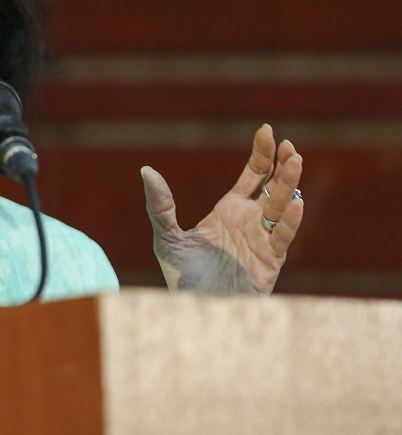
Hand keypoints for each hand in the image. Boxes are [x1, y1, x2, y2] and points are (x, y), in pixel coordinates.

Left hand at [142, 123, 303, 293]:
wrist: (193, 310)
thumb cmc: (182, 275)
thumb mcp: (167, 236)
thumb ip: (159, 205)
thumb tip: (146, 170)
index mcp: (230, 210)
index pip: (253, 175)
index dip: (262, 154)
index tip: (267, 130)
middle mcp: (251, 221)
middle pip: (273, 187)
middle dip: (282, 166)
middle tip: (288, 146)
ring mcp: (263, 241)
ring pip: (282, 207)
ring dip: (289, 186)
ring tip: (295, 162)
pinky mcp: (269, 262)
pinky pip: (282, 238)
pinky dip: (289, 221)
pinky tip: (295, 204)